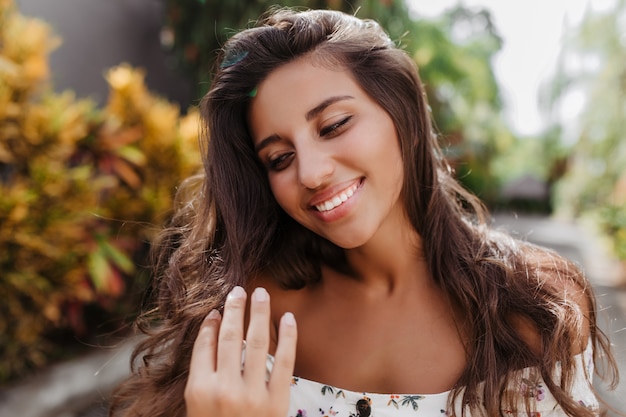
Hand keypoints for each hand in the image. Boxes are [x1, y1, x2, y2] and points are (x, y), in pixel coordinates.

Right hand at [185, 286, 297, 416]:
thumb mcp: (197, 406)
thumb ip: (203, 371)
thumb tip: (213, 328)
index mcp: (199, 390)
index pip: (205, 345)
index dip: (212, 323)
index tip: (219, 309)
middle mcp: (223, 389)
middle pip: (229, 338)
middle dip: (234, 310)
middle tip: (239, 289)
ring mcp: (251, 395)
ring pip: (255, 343)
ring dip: (258, 314)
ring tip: (261, 294)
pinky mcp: (276, 401)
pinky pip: (284, 361)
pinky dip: (287, 337)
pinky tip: (288, 318)